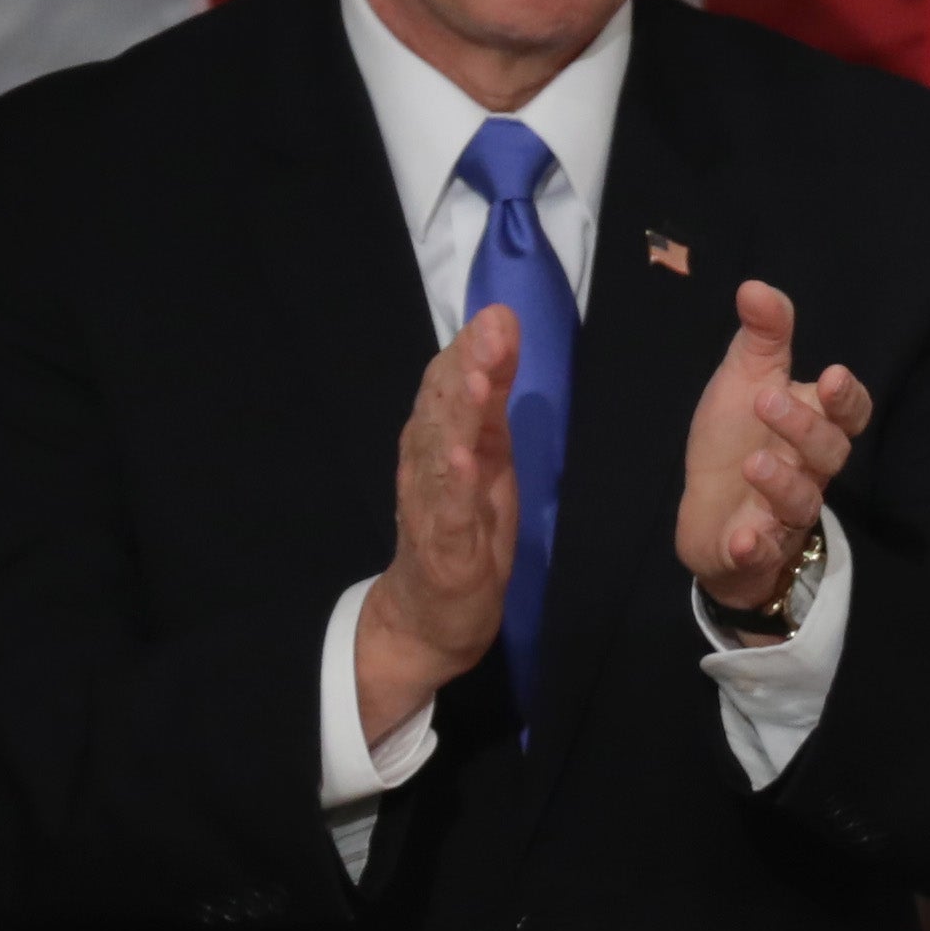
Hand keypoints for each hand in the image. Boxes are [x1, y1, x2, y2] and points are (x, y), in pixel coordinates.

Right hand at [355, 306, 521, 739]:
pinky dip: (454, 484)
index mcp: (441, 439)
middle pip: (443, 408)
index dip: (474, 350)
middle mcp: (427, 463)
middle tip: (492, 330)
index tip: (500, 316)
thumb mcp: (490, 457)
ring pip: (441, 451)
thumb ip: (493, 401)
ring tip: (478, 382)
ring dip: (459, 415)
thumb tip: (502, 337)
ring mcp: (431, 503)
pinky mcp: (442, 546)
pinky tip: (464, 458)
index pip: (451, 384)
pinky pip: (446, 511)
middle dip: (468, 367)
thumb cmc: (465, 529)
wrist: (431, 614)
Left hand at [676, 280, 874, 607]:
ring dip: (782, 483)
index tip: (830, 376)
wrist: (710, 518)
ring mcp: (784, 513)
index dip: (846, 398)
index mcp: (811, 426)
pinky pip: (764, 552)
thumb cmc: (735, 442)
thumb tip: (757, 286)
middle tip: (767, 399)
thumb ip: (762, 339)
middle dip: (805, 428)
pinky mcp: (756, 549)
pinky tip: (742, 539)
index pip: (848, 413)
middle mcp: (808, 471)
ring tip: (753, 463)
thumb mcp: (745, 382)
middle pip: (830, 453)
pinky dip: (755, 547)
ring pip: (803, 502)